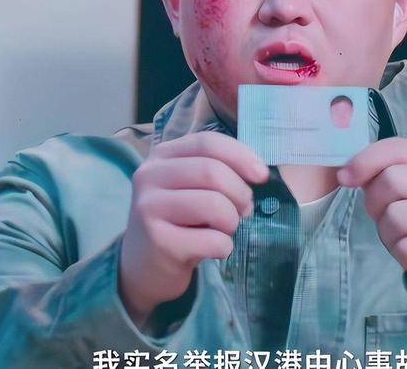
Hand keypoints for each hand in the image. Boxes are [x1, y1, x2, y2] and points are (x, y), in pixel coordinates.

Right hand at [119, 131, 268, 325]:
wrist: (144, 266)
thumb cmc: (180, 220)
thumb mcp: (192, 186)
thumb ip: (219, 170)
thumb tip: (259, 171)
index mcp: (163, 155)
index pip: (208, 142)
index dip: (241, 155)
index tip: (262, 175)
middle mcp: (150, 175)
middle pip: (212, 171)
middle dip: (240, 193)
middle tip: (244, 211)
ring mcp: (149, 207)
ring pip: (214, 205)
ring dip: (232, 221)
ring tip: (226, 229)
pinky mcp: (157, 241)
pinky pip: (212, 240)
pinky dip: (224, 247)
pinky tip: (214, 250)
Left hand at [337, 137, 406, 318]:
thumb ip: (384, 174)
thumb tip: (346, 173)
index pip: (398, 147)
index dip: (365, 160)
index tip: (344, 178)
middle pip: (391, 180)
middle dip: (376, 203)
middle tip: (387, 217)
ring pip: (395, 216)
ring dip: (388, 233)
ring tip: (406, 237)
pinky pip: (405, 247)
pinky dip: (401, 253)